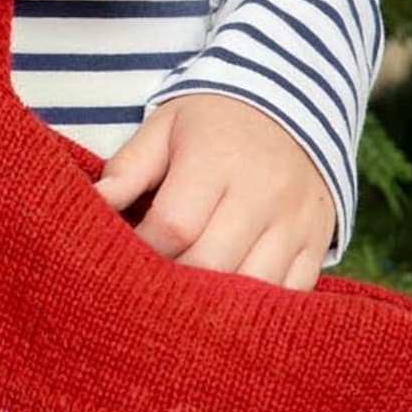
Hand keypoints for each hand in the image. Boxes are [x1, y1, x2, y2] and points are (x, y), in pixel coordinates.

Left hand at [91, 90, 334, 289]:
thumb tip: (94, 205)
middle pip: (212, 263)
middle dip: (174, 283)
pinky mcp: (317, 241)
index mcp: (217, 158)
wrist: (290, 104)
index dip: (143, 249)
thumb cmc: (212, 124)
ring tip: (187, 300)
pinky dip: (259, 307)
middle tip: (152, 284)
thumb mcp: (165, 128)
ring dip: (215, 304)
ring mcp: (295, 220)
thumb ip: (127, 169)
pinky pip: (291, 293)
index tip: (125, 255)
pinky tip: (230, 305)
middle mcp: (262, 192)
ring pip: (253, 287)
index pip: (174, 226)